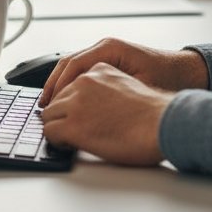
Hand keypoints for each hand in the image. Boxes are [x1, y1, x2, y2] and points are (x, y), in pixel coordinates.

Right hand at [40, 38, 208, 105]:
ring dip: (61, 84)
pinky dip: (72, 84)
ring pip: (73, 66)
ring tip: (51, 105)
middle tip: (43, 107)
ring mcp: (107, 53)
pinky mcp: (110, 62)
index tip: (48, 104)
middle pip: (68, 63)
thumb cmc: (169, 78)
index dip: (57, 86)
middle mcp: (105, 47)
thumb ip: (111, 92)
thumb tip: (83, 105)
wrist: (188, 72)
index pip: (73, 64)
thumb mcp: (138, 86)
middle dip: (53, 85)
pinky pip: (83, 70)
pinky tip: (69, 101)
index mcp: (110, 48)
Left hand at [41, 63, 170, 165]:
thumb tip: (96, 104)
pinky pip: (50, 131)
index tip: (68, 110)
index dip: (69, 99)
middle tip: (67, 127)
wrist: (161, 124)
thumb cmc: (152, 112)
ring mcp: (77, 102)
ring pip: (49, 113)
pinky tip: (68, 144)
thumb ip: (108, 87)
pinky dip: (55, 138)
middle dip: (61, 112)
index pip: (71, 79)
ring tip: (68, 137)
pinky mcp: (72, 125)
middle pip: (57, 96)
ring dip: (57, 124)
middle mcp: (85, 80)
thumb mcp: (127, 85)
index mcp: (100, 68)